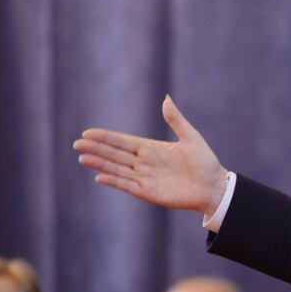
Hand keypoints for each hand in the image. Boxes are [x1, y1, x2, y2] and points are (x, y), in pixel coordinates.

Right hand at [73, 95, 226, 215]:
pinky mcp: (148, 193)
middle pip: (115, 154)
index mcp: (153, 148)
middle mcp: (145, 163)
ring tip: (82, 157)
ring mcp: (145, 178)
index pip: (123, 142)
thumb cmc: (205, 162)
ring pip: (117, 169)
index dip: (106, 137)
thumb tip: (166, 98)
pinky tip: (99, 176)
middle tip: (77, 143)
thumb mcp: (191, 137)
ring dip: (99, 164)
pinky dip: (114, 181)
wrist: (214, 186)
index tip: (88, 132)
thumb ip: (176, 119)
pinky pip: (127, 186)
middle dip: (96, 148)